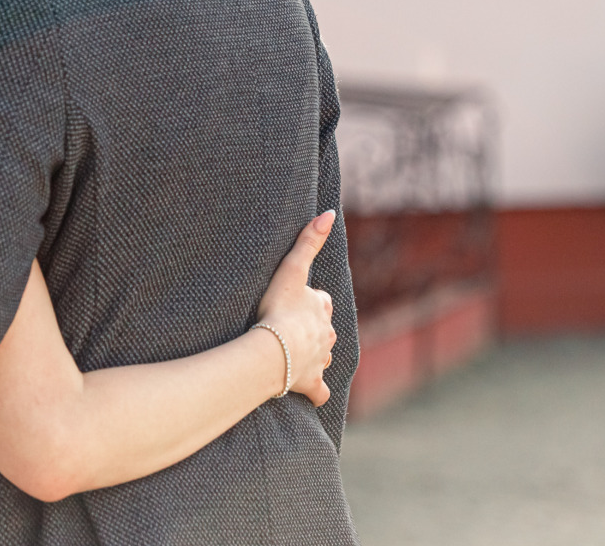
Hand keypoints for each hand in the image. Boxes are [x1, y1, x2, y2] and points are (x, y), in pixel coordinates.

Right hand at [256, 211, 337, 406]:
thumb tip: (329, 212)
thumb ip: (308, 241)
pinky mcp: (312, 384)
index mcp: (321, 309)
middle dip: (312, 331)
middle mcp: (327, 335)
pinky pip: (319, 392)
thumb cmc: (279, 309)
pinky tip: (308, 391)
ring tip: (292, 357)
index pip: (321, 302)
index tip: (296, 302)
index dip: (311, 302)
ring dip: (312, 357)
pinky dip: (316, 392)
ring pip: (323, 358)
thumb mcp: (292, 270)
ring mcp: (321, 361)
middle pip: (323, 330)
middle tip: (290, 330)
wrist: (276, 350)